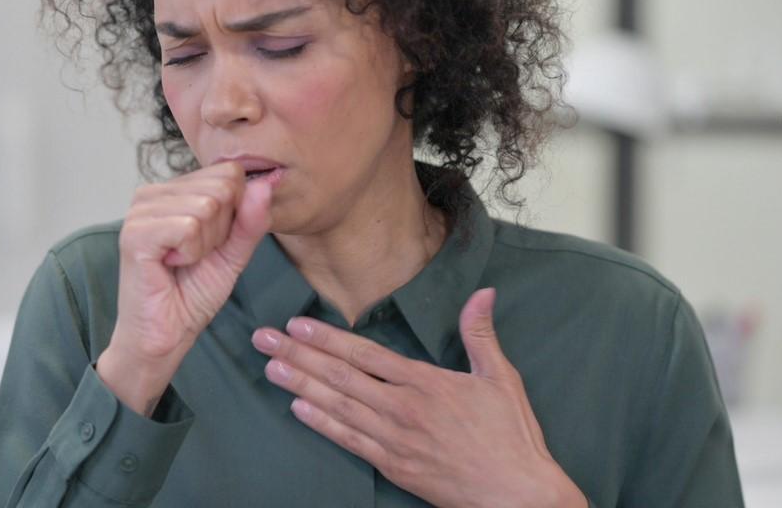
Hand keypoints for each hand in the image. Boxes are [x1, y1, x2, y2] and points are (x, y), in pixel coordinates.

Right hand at [112, 161, 272, 366]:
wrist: (167, 333)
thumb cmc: (192, 292)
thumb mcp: (234, 252)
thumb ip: (251, 219)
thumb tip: (265, 184)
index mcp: (175, 189)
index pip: (230, 173)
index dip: (235, 213)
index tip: (211, 242)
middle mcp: (153, 192)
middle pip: (222, 187)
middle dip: (221, 230)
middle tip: (195, 256)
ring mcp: (141, 210)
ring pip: (207, 206)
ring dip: (205, 245)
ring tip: (182, 261)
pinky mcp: (135, 232)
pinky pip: (189, 226)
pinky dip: (191, 253)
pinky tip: (170, 264)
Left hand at [250, 288, 586, 507]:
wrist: (516, 495)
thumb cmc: (511, 436)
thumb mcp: (501, 378)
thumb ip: (481, 334)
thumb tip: (483, 292)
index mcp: (426, 383)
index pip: (366, 354)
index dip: (328, 338)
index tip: (298, 324)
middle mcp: (403, 409)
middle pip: (341, 377)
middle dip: (300, 356)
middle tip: (265, 340)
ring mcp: (395, 439)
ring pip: (338, 407)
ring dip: (301, 386)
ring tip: (271, 368)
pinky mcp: (394, 466)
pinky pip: (350, 442)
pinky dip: (322, 425)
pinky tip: (298, 409)